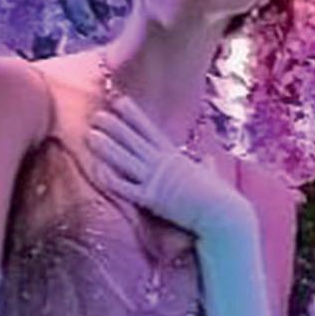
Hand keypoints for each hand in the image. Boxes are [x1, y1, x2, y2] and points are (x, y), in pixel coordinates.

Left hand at [86, 96, 253, 236]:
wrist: (224, 214)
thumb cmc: (221, 199)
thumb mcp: (211, 176)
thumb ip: (206, 167)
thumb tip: (208, 159)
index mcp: (175, 158)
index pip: (150, 130)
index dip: (133, 115)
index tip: (120, 101)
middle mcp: (164, 165)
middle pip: (134, 141)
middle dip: (115, 126)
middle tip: (97, 113)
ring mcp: (157, 181)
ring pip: (126, 160)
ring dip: (108, 146)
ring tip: (91, 134)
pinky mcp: (153, 200)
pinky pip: (127, 188)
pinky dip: (111, 179)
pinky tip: (97, 169)